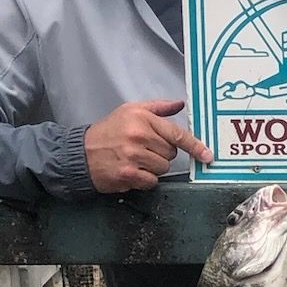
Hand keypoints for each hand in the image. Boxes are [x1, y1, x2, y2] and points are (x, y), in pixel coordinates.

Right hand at [84, 99, 212, 191]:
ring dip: (153, 168)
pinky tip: (131, 171)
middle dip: (161, 154)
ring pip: (163, 168)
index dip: (195, 146)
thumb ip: (157, 108)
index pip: (176, 134)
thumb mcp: (129, 111)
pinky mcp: (127, 174)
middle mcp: (138, 136)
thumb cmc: (107, 132)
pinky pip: (152, 181)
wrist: (79, 154)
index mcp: (141, 118)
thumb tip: (180, 104)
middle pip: (171, 153)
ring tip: (135, 160)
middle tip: (142, 150)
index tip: (207, 155)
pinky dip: (145, 180)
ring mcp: (133, 156)